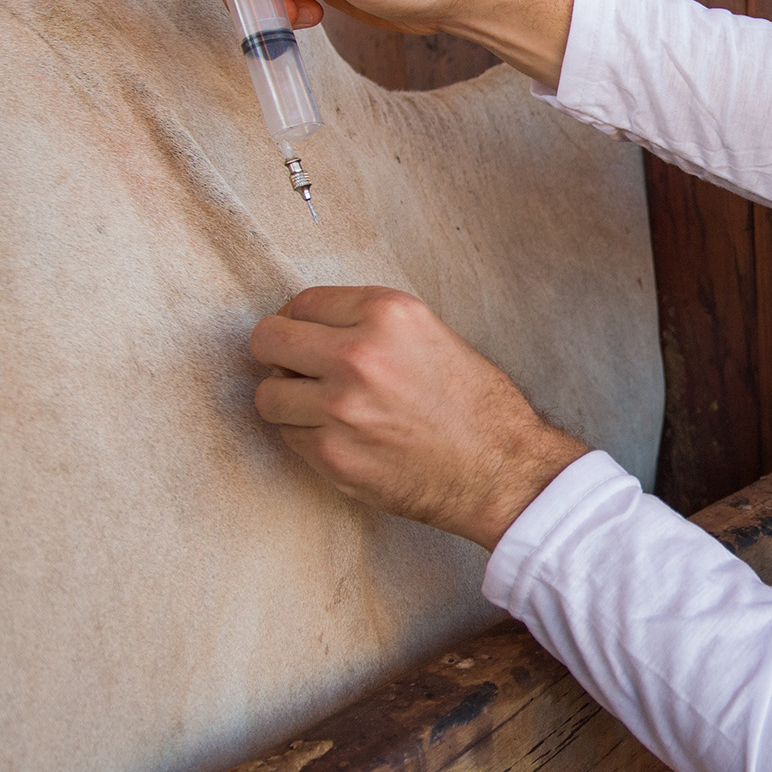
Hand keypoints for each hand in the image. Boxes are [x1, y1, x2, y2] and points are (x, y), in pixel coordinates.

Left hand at [250, 285, 587, 549]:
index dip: (303, 323)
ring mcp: (340, 407)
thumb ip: (373, 326)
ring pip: (269, 395)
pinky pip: (289, 437)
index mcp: (388, 313)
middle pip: (269, 340)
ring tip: (325, 410)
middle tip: (300, 371)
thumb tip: (313, 330)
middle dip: (281, 356)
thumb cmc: (477, 406)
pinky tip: (345, 439)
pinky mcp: (332, 454)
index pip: (304, 302)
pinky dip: (308, 438)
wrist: (502, 469)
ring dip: (290, 402)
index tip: (310, 339)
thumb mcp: (433, 336)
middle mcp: (359, 354)